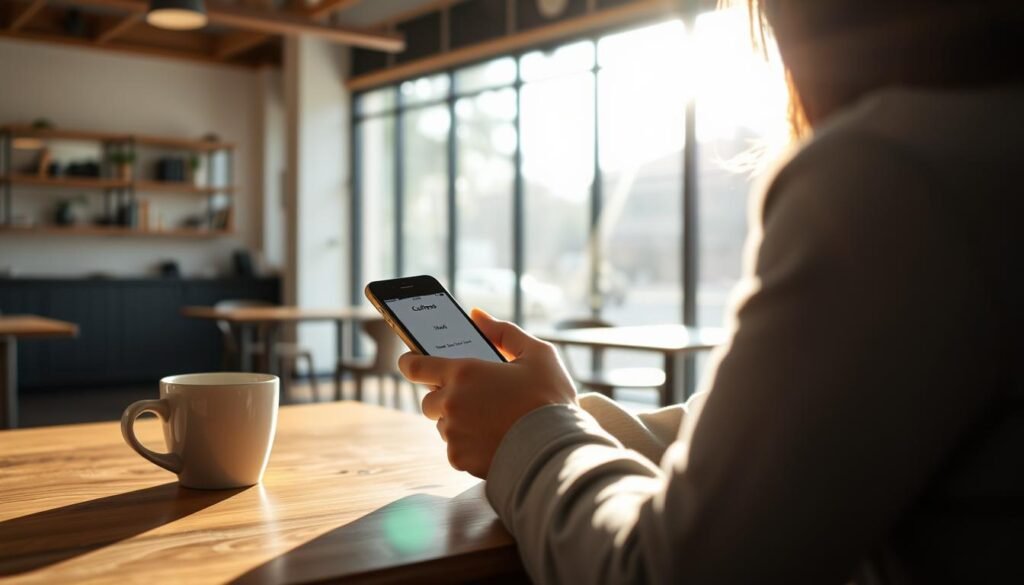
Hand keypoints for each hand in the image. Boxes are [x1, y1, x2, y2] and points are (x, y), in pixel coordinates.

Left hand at [398, 309, 577, 477]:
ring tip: (490, 420)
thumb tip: (476, 315)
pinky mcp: (460, 458)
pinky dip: (469, 444)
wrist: (560, 450)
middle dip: (445, 397)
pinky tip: (493, 440)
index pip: (415, 366)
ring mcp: (453, 433)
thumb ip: (503, 331)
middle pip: (429, 399)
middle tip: (475, 398)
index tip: (413, 363)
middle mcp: (451, 403)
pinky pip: (455, 448)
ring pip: (443, 425)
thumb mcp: (537, 354)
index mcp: (464, 372)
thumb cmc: (551, 398)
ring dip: (457, 421)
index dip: (411, 363)